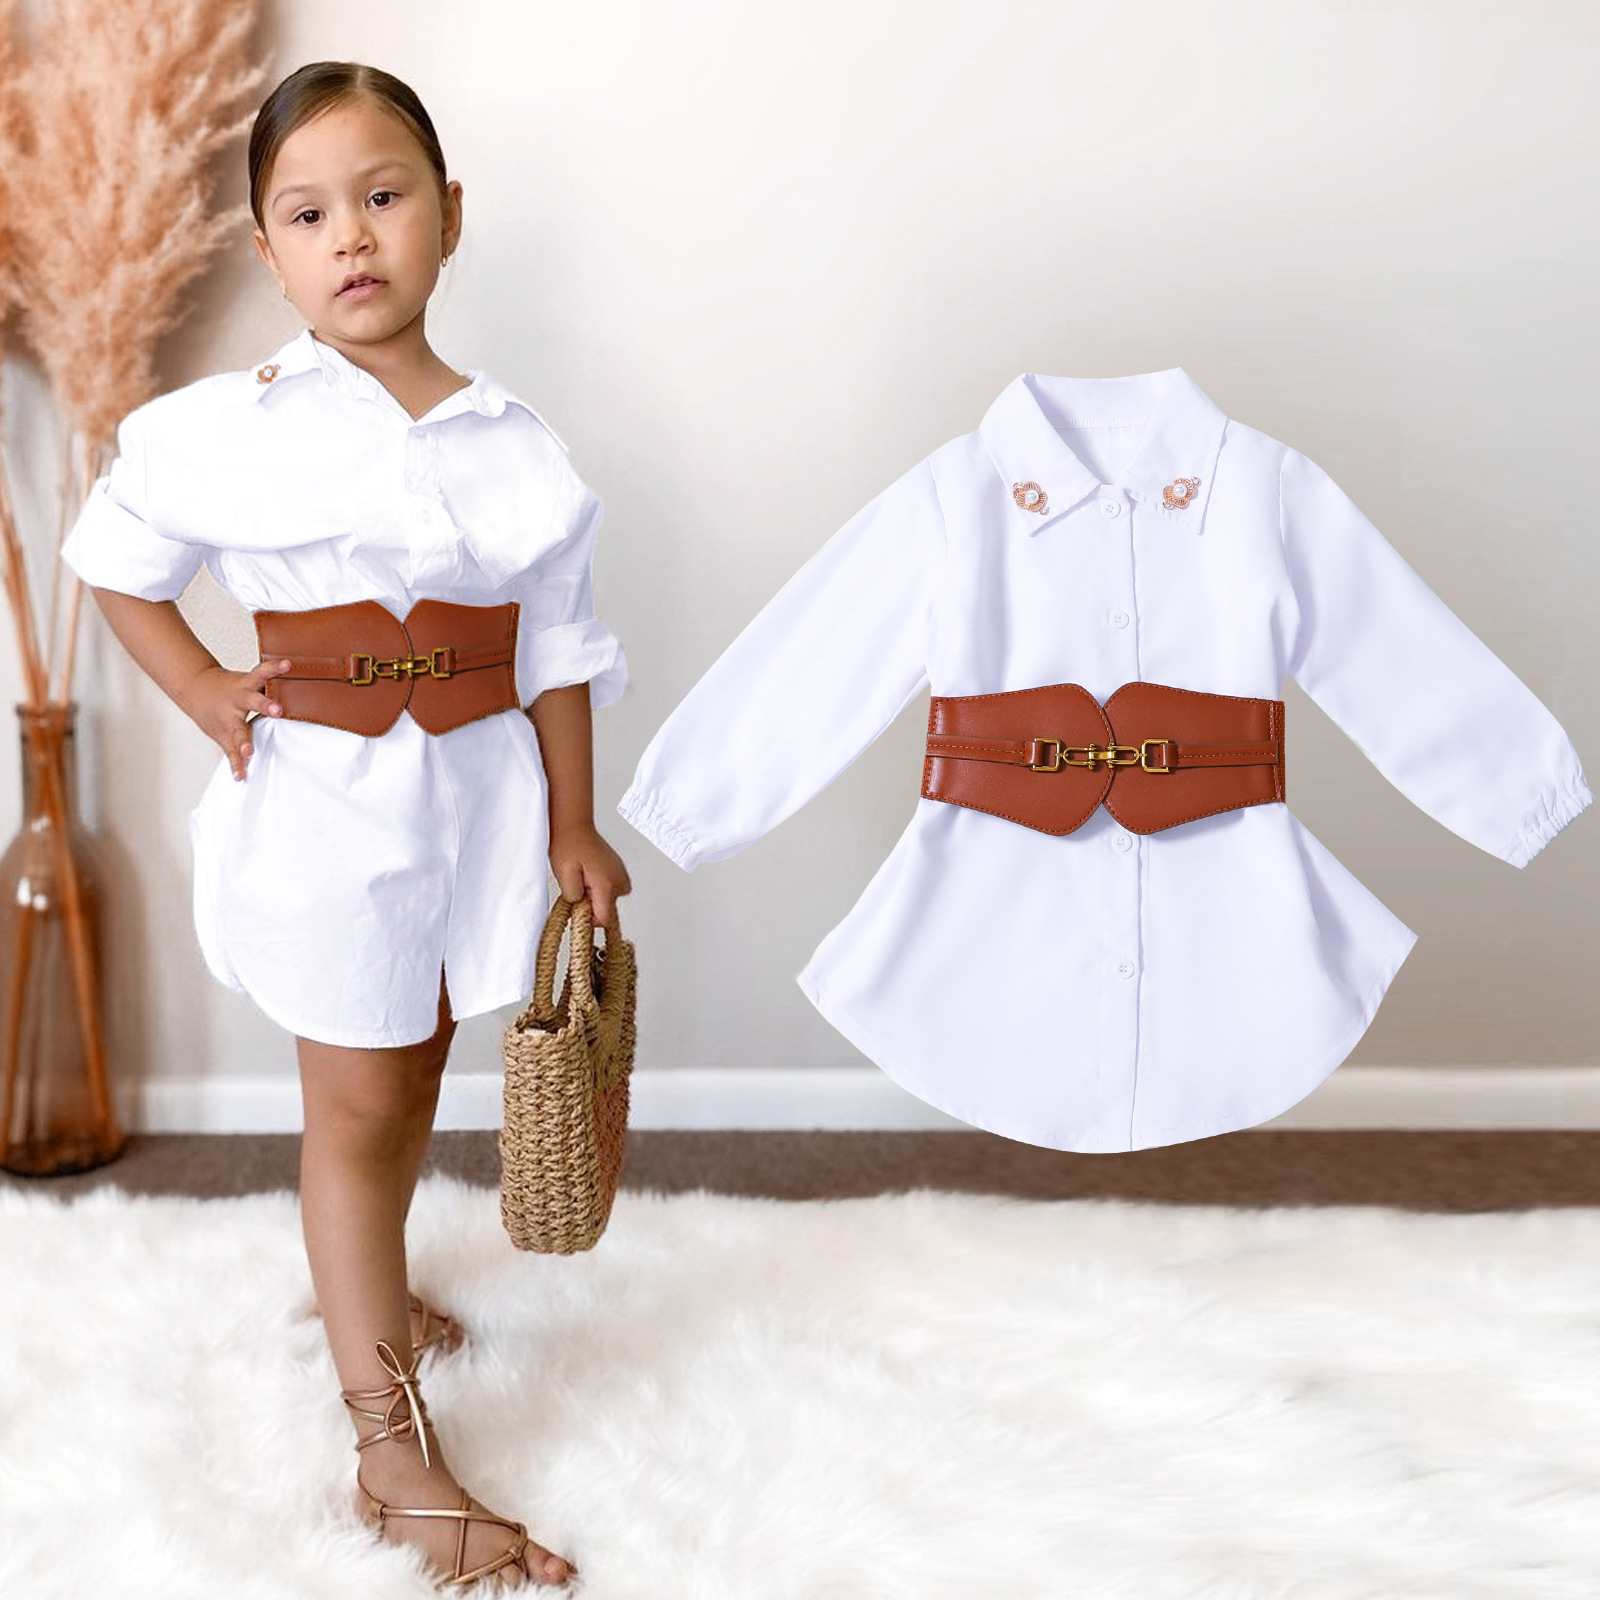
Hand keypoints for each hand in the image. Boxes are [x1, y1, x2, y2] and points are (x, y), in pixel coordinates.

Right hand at [177, 658, 292, 780]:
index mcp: (245, 685)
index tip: (288, 664)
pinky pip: (230, 751)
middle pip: (251, 701)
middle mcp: (237, 701)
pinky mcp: (222, 735)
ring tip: (249, 752)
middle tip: (278, 710)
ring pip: (238, 731)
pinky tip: (241, 775)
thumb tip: (304, 685)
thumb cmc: (229, 687)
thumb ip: (268, 685)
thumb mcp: (247, 681)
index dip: (274, 668)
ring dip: (243, 742)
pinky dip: (236, 763)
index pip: (261, 672)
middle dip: (265, 706)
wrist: (194, 688)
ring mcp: (229, 719)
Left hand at [549, 822, 631, 926]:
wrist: (575, 827)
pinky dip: (599, 888)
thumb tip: (581, 908)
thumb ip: (573, 898)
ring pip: (608, 901)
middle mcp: (620, 880)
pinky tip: (589, 874)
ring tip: (583, 877)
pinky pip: (610, 891)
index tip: (578, 906)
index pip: (604, 919)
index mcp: (607, 884)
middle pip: (607, 911)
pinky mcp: (620, 872)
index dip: (588, 919)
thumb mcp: (563, 875)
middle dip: (591, 904)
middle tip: (579, 885)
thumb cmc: (568, 846)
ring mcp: (622, 875)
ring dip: (595, 896)